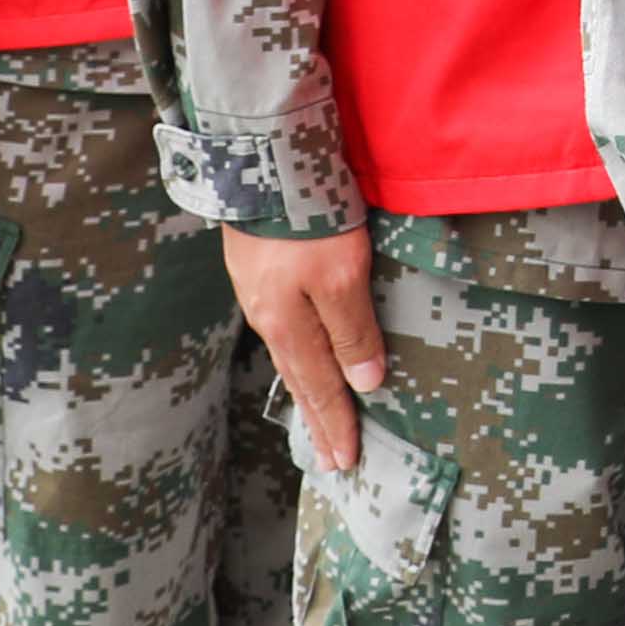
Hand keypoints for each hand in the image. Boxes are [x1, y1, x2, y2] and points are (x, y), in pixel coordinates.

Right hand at [227, 225, 387, 478]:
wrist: (262, 163)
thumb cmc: (308, 221)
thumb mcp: (340, 278)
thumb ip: (351, 332)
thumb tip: (365, 386)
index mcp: (289, 326)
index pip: (320, 387)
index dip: (336, 423)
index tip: (347, 462)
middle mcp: (269, 317)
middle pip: (300, 379)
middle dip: (317, 421)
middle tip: (328, 461)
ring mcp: (260, 293)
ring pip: (289, 357)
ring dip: (305, 392)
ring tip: (315, 422)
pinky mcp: (260, 268)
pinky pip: (283, 331)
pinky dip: (296, 357)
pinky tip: (300, 358)